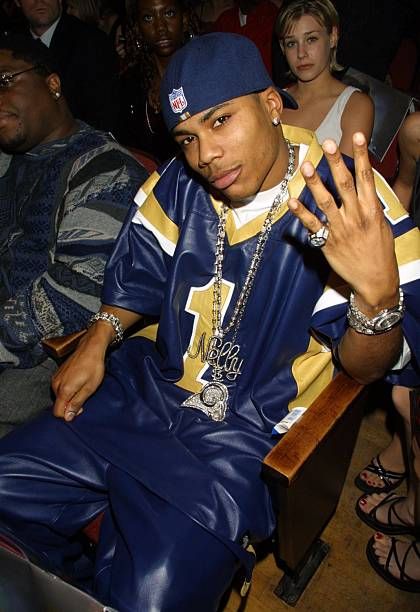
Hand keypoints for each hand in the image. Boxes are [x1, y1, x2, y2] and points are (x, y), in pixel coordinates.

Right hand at [51, 331, 107, 421]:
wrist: (90, 348)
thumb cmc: (93, 367)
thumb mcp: (89, 388)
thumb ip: (77, 403)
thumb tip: (67, 417)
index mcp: (64, 390)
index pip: (57, 412)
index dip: (68, 415)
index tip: (80, 409)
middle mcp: (56, 384)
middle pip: (58, 404)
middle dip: (69, 406)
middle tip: (84, 397)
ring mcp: (56, 378)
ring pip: (59, 396)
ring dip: (69, 397)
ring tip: (82, 388)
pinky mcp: (58, 374)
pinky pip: (59, 388)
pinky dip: (67, 390)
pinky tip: (78, 382)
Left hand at [288, 133, 399, 313]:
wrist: (375, 279)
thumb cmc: (379, 251)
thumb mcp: (381, 224)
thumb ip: (369, 204)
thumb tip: (363, 184)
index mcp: (372, 210)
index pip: (366, 177)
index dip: (361, 155)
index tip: (355, 137)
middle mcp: (357, 217)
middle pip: (344, 184)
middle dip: (336, 163)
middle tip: (328, 144)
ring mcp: (341, 229)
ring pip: (326, 202)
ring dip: (315, 183)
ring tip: (306, 166)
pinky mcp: (328, 243)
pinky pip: (313, 225)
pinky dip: (302, 213)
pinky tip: (292, 201)